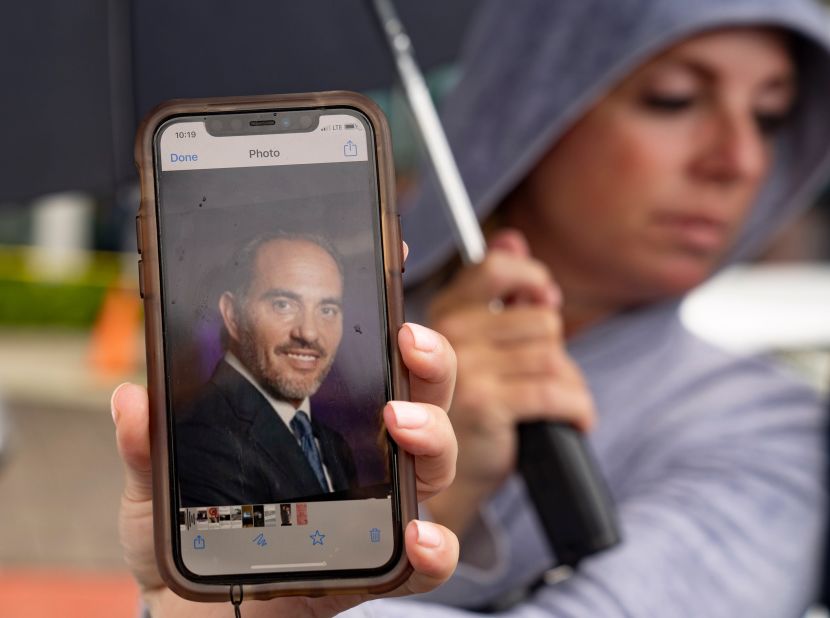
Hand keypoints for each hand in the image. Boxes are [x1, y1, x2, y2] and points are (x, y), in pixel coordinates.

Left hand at [113, 321, 457, 617]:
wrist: (194, 610)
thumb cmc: (194, 536)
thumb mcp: (161, 482)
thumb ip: (151, 443)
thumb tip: (133, 398)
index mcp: (322, 419)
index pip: (369, 360)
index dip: (386, 311)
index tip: (388, 260)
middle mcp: (363, 457)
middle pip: (420, 398)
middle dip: (428, 362)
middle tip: (408, 340)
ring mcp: (378, 510)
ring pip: (435, 462)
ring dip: (432, 434)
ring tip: (402, 423)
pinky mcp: (377, 566)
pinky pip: (427, 558)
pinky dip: (435, 544)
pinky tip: (418, 533)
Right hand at [426, 229, 595, 535]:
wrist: (446, 481)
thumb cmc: (465, 409)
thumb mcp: (474, 345)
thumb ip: (492, 290)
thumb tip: (512, 240)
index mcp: (443, 314)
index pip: (492, 271)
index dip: (529, 280)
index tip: (544, 300)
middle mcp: (447, 334)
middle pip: (538, 320)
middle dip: (554, 346)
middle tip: (547, 369)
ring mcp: (466, 368)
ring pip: (553, 355)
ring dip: (569, 382)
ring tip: (559, 400)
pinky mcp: (489, 403)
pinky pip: (558, 391)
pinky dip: (578, 408)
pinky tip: (575, 419)